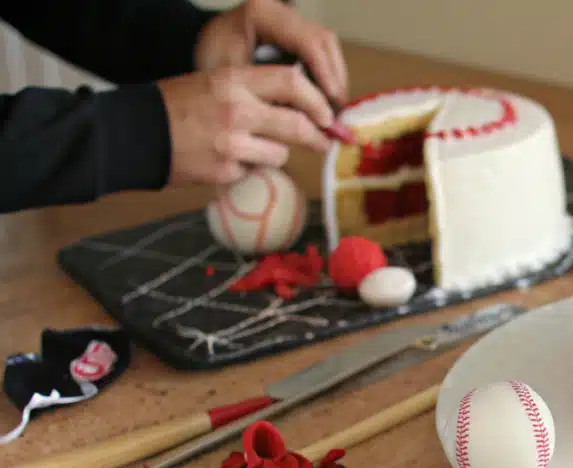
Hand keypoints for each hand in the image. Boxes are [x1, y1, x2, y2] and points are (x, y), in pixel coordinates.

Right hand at [157, 64, 333, 185]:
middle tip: (323, 141)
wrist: (136, 135)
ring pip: (280, 154)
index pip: (292, 82)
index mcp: (234, 80)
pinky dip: (249, 169)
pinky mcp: (226, 172)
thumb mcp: (215, 83)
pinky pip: (255, 171)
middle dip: (317, 136)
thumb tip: (300, 105)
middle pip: (297, 124)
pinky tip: (227, 160)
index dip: (317, 101)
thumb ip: (254, 90)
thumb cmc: (178, 106)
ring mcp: (232, 144)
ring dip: (275, 154)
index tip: (327, 114)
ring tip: (250, 147)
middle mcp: (236, 110)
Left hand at [195, 0, 347, 108]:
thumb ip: (267, 93)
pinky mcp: (294, 32)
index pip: (306, 41)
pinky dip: (327, 75)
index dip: (324, 72)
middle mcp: (280, 11)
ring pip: (327, 46)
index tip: (331, 100)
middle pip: (323, 41)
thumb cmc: (210, 61)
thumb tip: (306, 120)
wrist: (198, 48)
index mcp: (262, 13)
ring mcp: (290, 20)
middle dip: (334, 77)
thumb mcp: (235, 78)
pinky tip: (325, 98)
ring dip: (335, 77)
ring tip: (333, 108)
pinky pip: (320, 51)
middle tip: (337, 110)